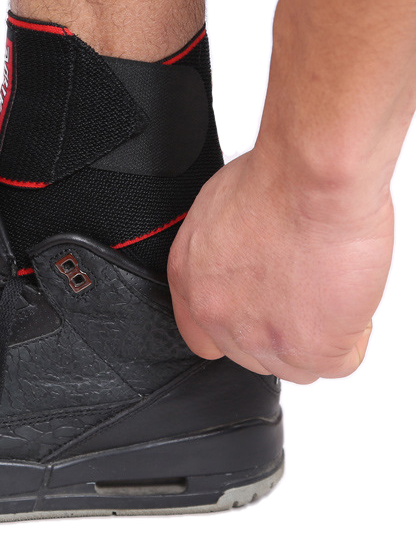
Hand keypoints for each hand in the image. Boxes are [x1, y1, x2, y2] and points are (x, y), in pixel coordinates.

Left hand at [167, 148, 392, 383]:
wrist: (310, 178)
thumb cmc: (273, 178)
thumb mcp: (217, 211)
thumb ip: (220, 254)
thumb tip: (243, 266)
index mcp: (190, 281)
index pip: (201, 339)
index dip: (237, 331)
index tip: (259, 319)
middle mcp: (218, 315)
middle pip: (253, 355)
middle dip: (281, 331)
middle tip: (305, 294)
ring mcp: (262, 337)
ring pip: (296, 366)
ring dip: (317, 338)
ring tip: (330, 293)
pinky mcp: (310, 348)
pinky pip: (339, 364)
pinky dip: (352, 339)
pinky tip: (349, 302)